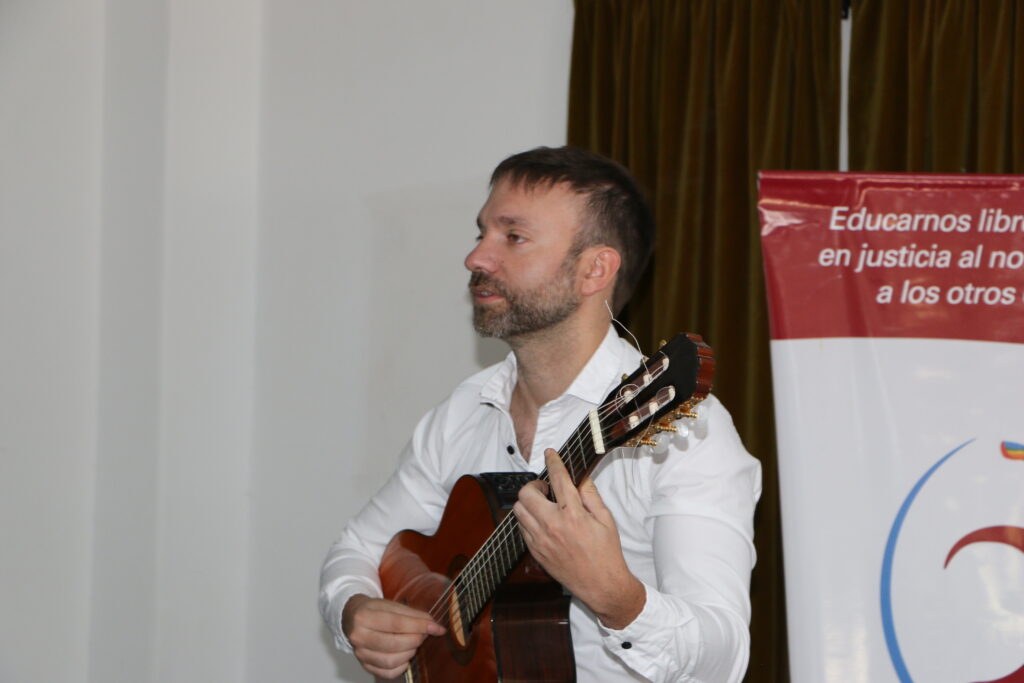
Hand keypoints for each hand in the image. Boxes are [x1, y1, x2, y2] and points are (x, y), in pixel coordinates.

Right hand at [342, 594, 444, 678]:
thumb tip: (433, 625)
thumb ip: (412, 614)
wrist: (353, 618)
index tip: (435, 627)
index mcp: (364, 617)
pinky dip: (402, 666)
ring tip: (413, 643)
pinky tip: (405, 656)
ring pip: (391, 660)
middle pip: (394, 643)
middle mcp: (359, 636)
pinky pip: (388, 672)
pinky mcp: (364, 665)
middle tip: (423, 634)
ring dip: (410, 652)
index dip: (419, 626)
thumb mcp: (391, 605)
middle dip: (415, 639)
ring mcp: (360, 653)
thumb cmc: (374, 610)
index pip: (397, 623)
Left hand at [513, 449, 645, 628]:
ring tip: (543, 504)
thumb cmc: (606, 553)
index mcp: (573, 515)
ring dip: (528, 502)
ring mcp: (541, 540)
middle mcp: (552, 526)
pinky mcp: (535, 552)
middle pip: (526, 493)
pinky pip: (521, 528)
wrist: (601, 585)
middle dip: (534, 484)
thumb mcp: (605, 519)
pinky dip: (528, 519)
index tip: (550, 453)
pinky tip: (542, 521)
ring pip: (519, 510)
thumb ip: (590, 495)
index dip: (553, 461)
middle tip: (546, 488)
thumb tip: (579, 477)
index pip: (558, 479)